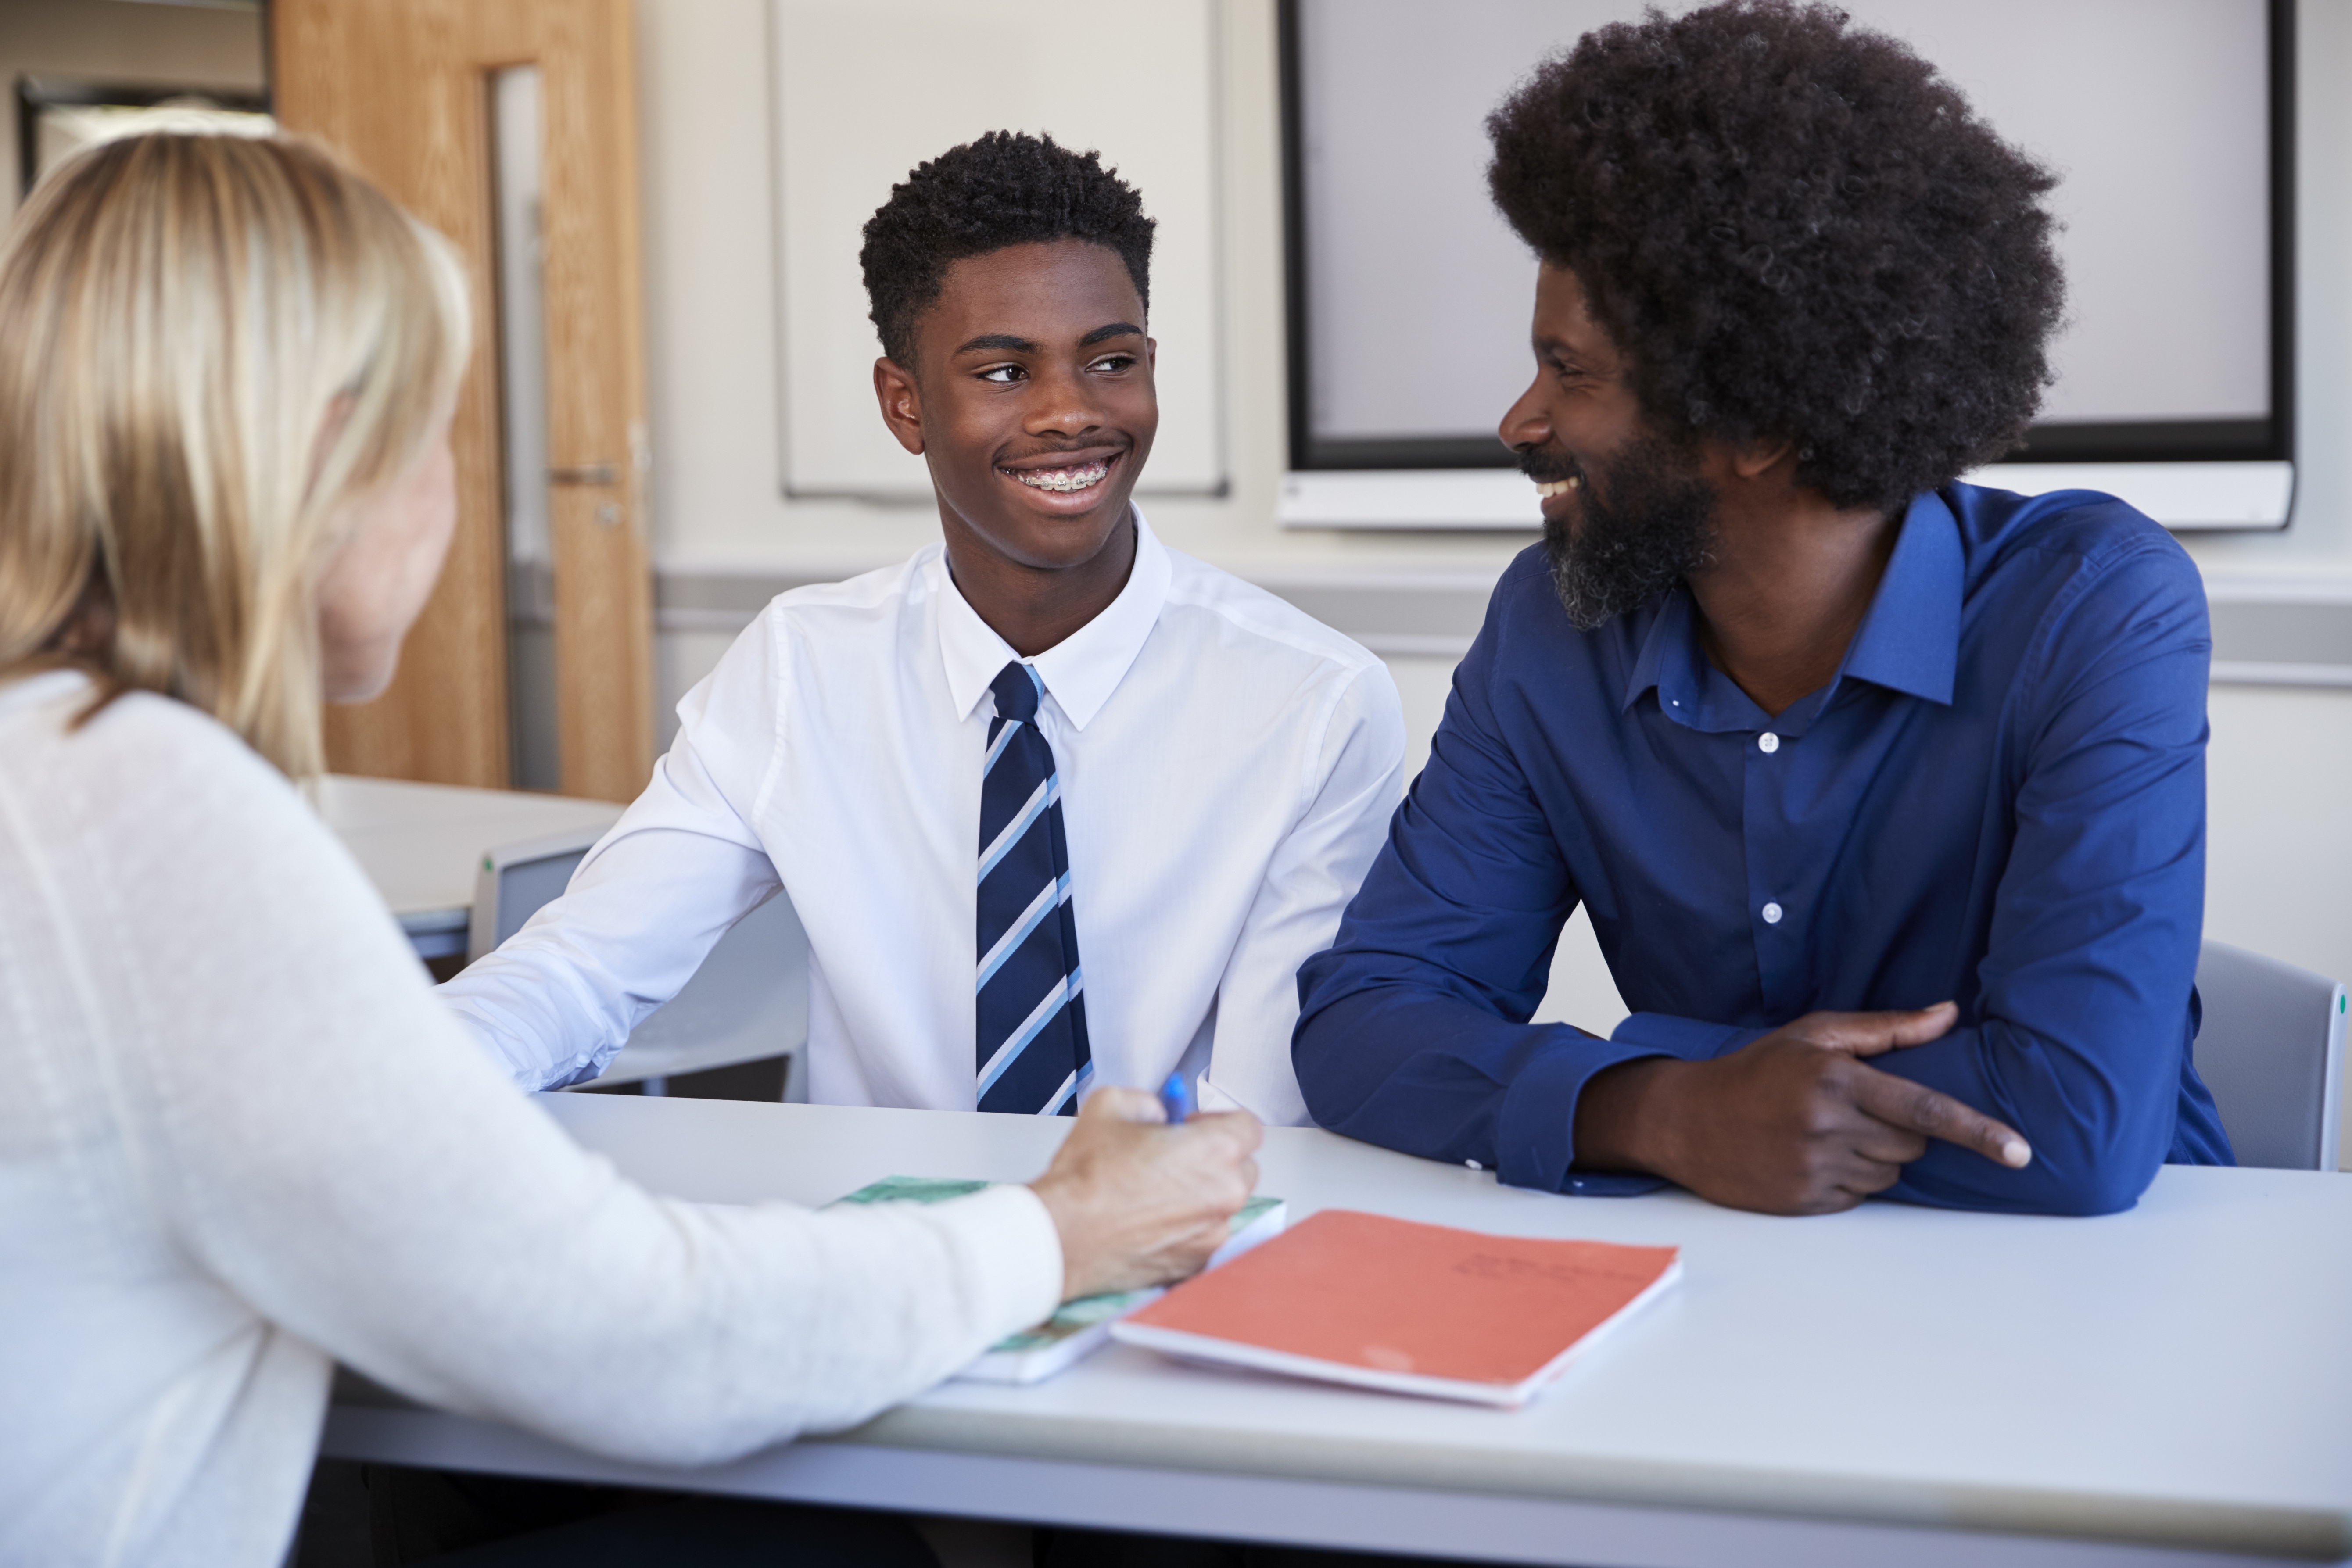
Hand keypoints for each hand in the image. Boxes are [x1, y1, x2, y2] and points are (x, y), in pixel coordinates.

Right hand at [1028, 1088, 1262, 1298]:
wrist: (1063, 1235)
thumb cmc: (1085, 1179)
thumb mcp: (1111, 1105)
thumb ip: (1148, 1102)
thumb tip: (1158, 1114)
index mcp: (1215, 1149)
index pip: (1248, 1126)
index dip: (1219, 1121)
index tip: (1194, 1126)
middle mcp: (1224, 1193)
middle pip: (1242, 1166)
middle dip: (1215, 1159)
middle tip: (1175, 1158)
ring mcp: (1213, 1233)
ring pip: (1223, 1204)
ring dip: (1201, 1195)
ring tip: (1156, 1192)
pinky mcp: (1196, 1262)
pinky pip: (1204, 1236)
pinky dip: (1187, 1228)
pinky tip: (1152, 1220)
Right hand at [1573, 1003, 2031, 1214]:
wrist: (1686, 1120)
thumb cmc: (1757, 1070)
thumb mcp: (1815, 1033)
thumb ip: (1887, 1028)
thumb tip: (1949, 1013)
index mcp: (1836, 1079)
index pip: (1925, 1110)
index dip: (1978, 1131)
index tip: (2020, 1151)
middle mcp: (1828, 1126)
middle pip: (1913, 1146)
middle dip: (1903, 1131)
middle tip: (1858, 1110)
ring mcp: (1815, 1168)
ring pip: (1890, 1175)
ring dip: (1877, 1157)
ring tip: (1829, 1132)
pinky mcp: (1806, 1201)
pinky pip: (1861, 1197)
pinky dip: (1851, 1178)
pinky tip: (1813, 1156)